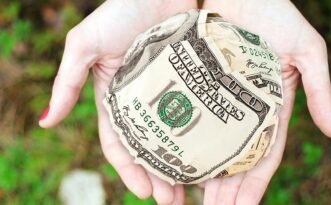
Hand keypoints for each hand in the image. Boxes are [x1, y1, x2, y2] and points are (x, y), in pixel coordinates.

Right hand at [39, 0, 195, 203]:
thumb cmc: (122, 10)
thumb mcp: (85, 45)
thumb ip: (67, 83)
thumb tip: (45, 122)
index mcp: (115, 98)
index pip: (119, 144)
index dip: (129, 171)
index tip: (145, 193)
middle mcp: (142, 101)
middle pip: (149, 149)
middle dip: (158, 178)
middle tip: (173, 202)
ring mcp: (168, 94)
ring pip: (174, 138)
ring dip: (180, 166)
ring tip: (193, 191)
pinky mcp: (191, 84)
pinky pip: (196, 117)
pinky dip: (199, 138)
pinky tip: (210, 156)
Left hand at [201, 0, 330, 203]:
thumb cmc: (275, 13)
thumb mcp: (307, 50)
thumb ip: (320, 90)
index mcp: (272, 106)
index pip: (264, 155)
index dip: (255, 184)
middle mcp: (244, 108)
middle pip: (235, 158)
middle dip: (227, 188)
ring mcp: (221, 99)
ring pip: (213, 145)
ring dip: (205, 173)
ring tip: (191, 199)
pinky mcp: (199, 85)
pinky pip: (193, 119)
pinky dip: (189, 143)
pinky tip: (177, 161)